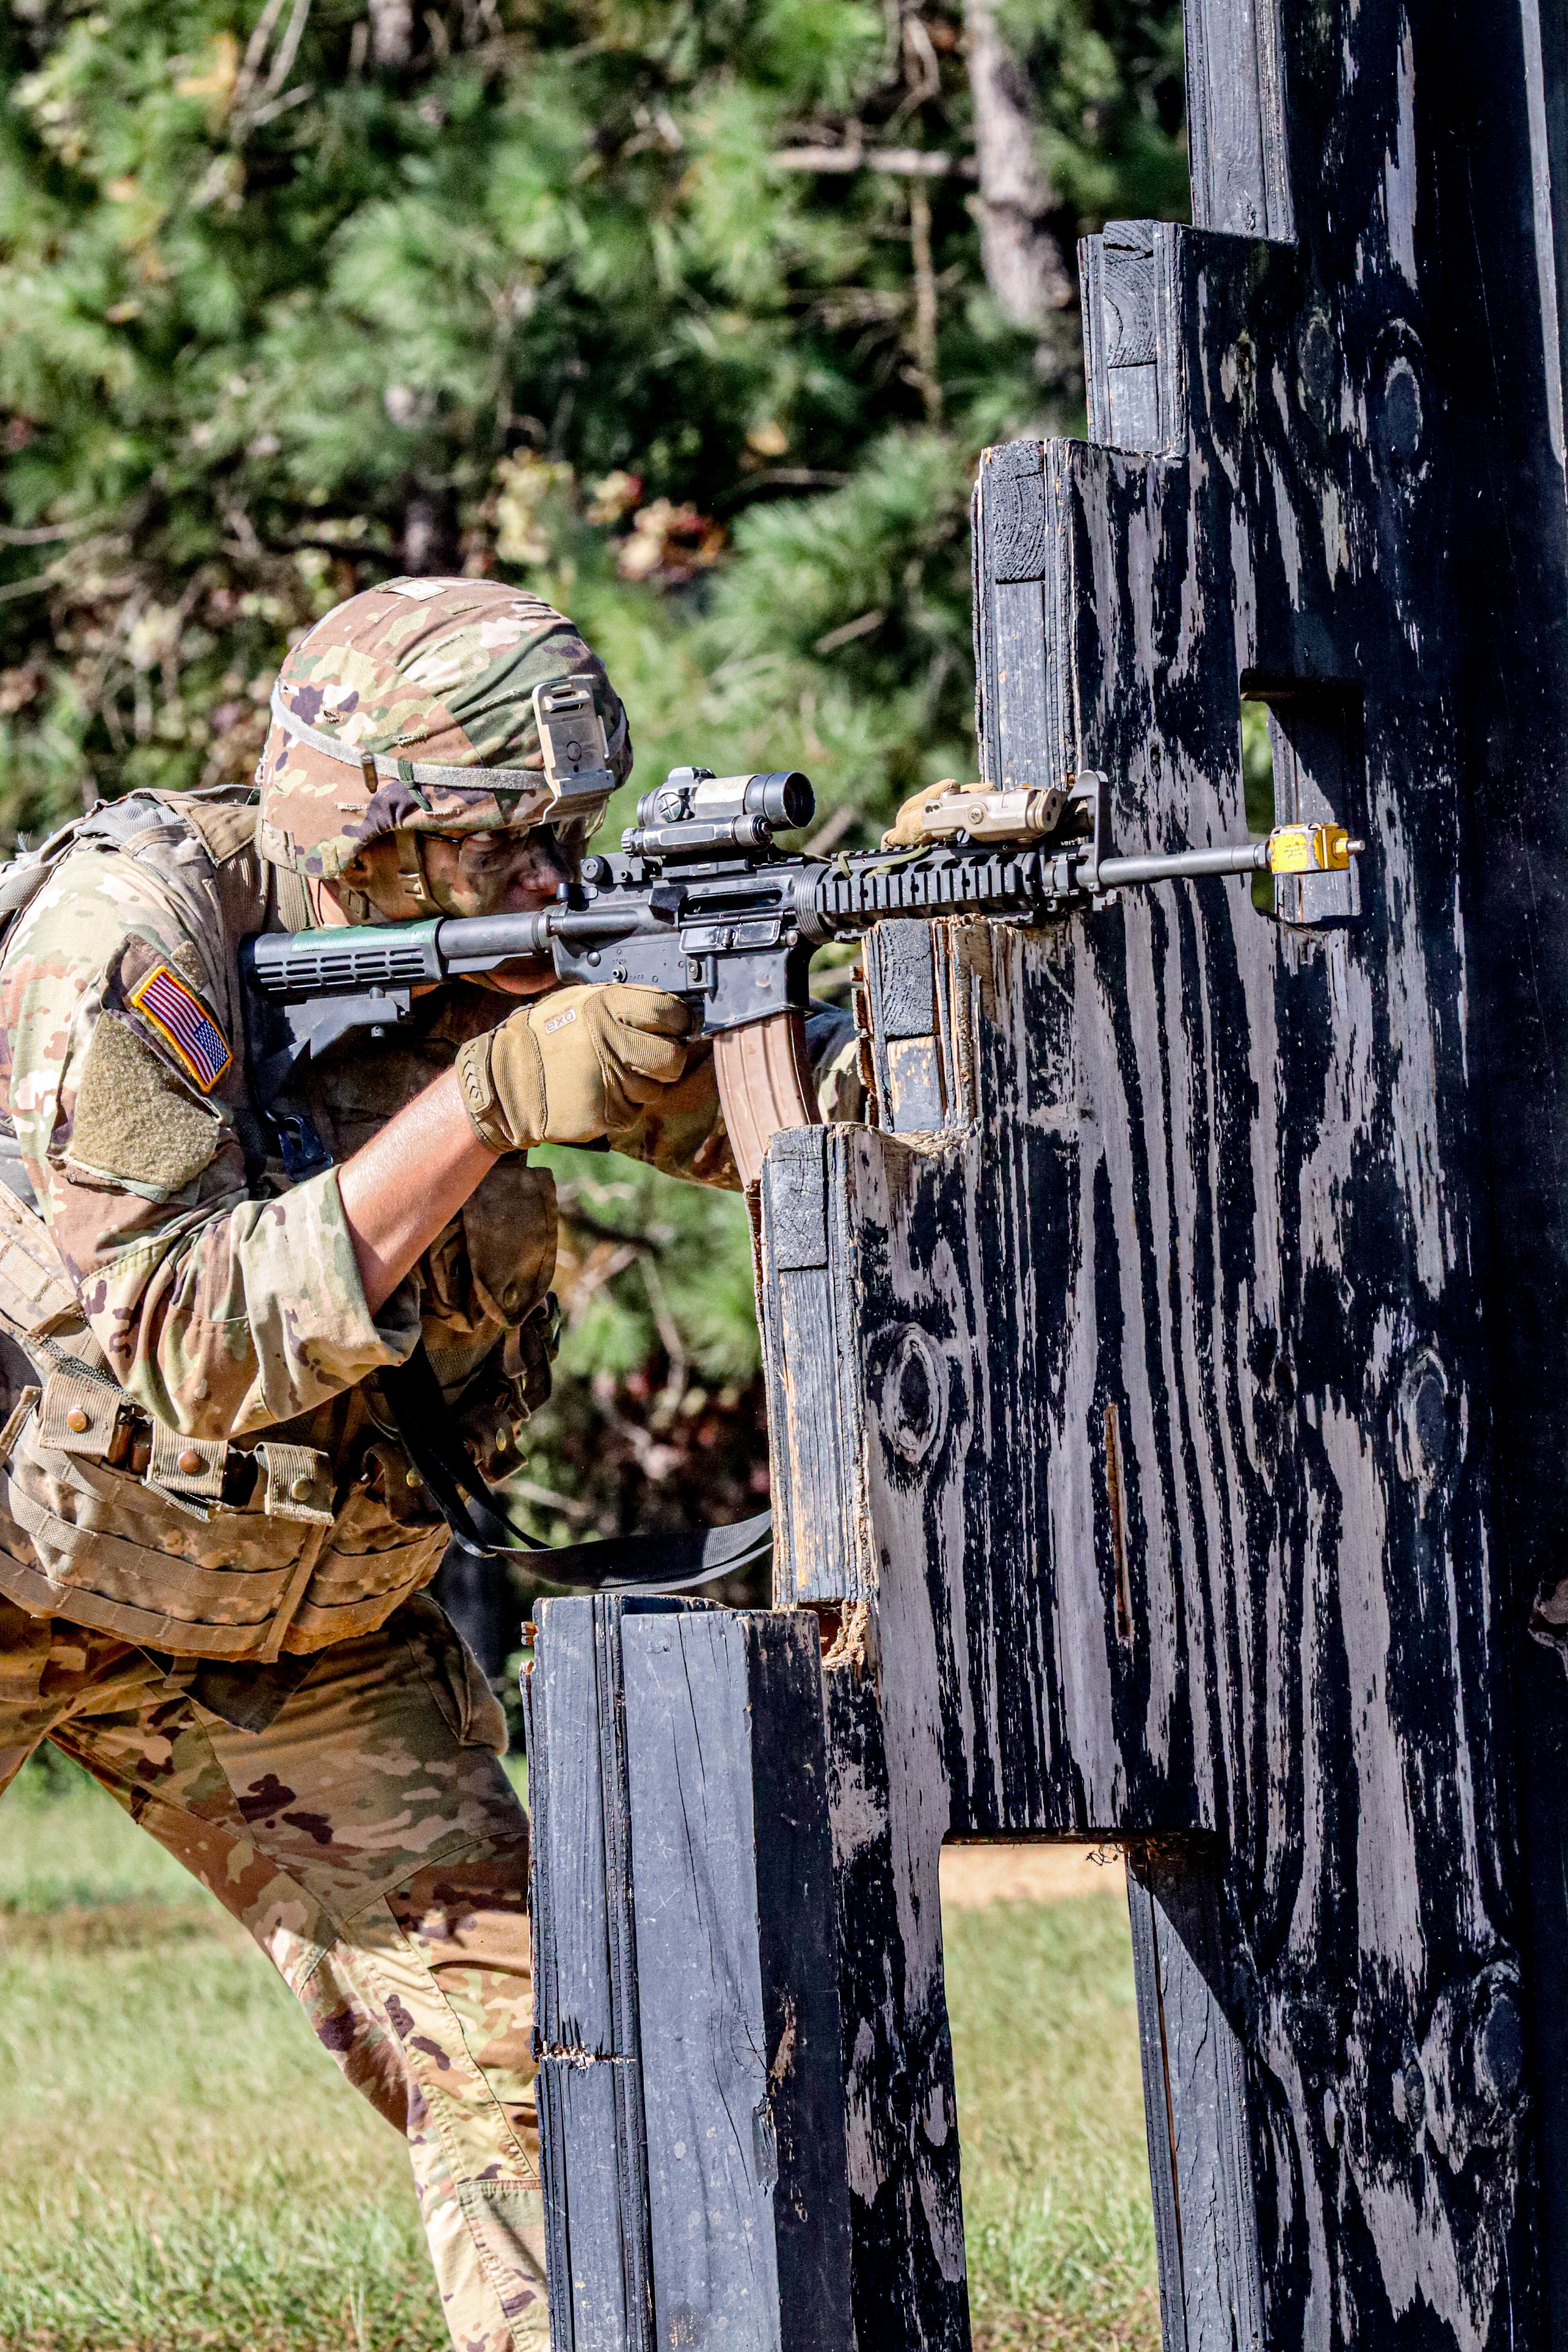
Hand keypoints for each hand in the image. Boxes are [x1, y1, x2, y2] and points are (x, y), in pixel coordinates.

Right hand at [455, 984, 693, 1152]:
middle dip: (668, 1058)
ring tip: (610, 1073)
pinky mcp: (610, 1114)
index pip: (670, 1012)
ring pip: (657, 1088)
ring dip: (643, 1084)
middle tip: (650, 1056)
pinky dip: (624, 1105)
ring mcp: (612, 1081)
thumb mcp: (577, 1002)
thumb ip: (622, 1002)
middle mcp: (613, 1042)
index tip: (672, 1025)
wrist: (507, 1083)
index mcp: (606, 1006)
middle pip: (674, 1056)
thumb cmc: (544, 1039)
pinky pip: (635, 1110)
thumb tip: (667, 1009)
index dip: (677, 1021)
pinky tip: (599, 1092)